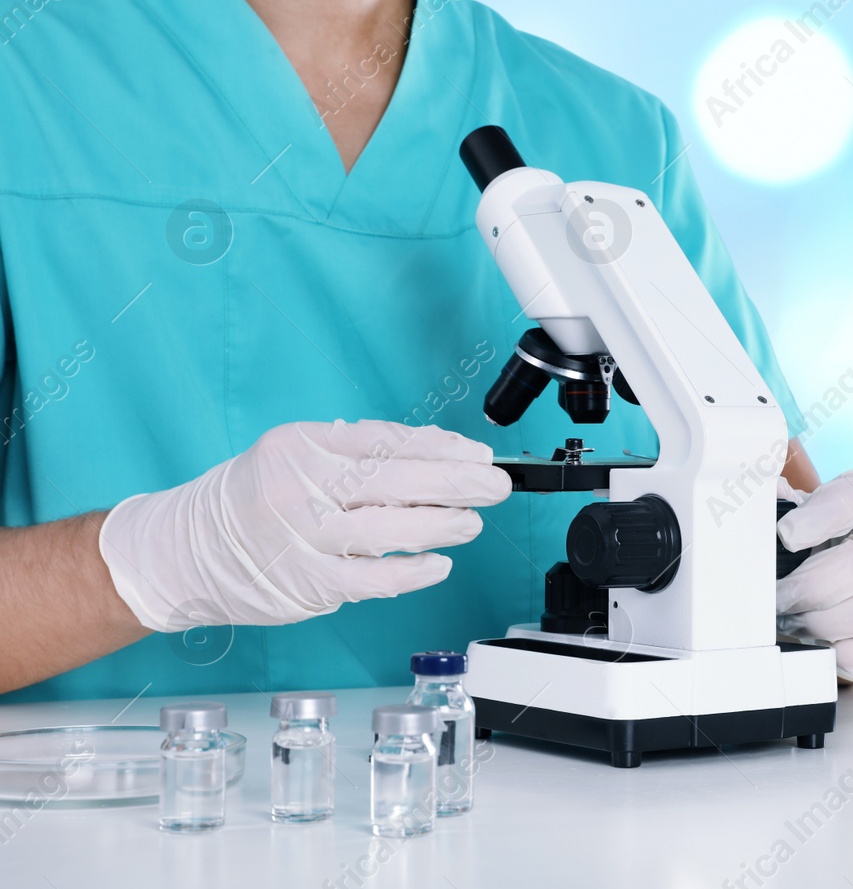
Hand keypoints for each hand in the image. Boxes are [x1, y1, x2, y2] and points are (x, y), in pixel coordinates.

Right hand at [100, 420, 510, 630]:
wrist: (184, 552)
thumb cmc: (256, 500)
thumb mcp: (300, 457)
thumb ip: (364, 454)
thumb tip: (443, 453)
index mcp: (301, 446)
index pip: (386, 441)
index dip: (440, 448)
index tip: (478, 454)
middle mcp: (299, 487)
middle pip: (394, 480)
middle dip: (456, 482)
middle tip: (494, 485)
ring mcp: (301, 538)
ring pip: (388, 529)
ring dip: (441, 525)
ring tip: (470, 523)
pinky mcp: (305, 584)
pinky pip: (371, 580)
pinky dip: (411, 572)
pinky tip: (436, 563)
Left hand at [777, 469, 852, 681]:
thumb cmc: (826, 546)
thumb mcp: (807, 514)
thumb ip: (784, 507)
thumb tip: (762, 505)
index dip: (820, 517)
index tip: (786, 535)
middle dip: (808, 588)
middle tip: (776, 599)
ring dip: (819, 622)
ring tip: (793, 619)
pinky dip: (841, 649)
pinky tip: (821, 639)